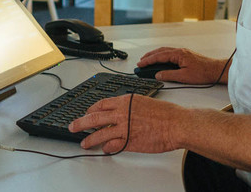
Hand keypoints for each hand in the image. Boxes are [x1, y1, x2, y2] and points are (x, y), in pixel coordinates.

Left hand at [68, 94, 183, 153]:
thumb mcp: (143, 102)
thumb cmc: (166, 113)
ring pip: (99, 134)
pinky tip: (105, 149)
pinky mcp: (129, 142)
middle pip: (94, 118)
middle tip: (73, 126)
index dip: (91, 110)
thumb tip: (120, 112)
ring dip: (90, 140)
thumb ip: (129, 107)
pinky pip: (112, 146)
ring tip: (84, 144)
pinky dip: (107, 148)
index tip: (87, 113)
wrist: (177, 124)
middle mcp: (121, 113)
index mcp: (125, 101)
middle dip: (80, 123)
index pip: (101, 104)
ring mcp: (124, 128)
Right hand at [139, 47, 228, 83]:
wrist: (216, 70)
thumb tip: (158, 75)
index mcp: (178, 54)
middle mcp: (179, 51)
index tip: (140, 64)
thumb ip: (169, 75)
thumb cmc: (204, 73)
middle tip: (140, 62)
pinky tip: (161, 60)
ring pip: (165, 51)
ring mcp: (183, 52)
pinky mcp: (186, 55)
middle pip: (160, 51)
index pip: (159, 56)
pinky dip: (162, 56)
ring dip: (155, 55)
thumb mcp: (184, 77)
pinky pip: (170, 53)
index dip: (148, 60)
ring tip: (147, 60)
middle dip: (149, 56)